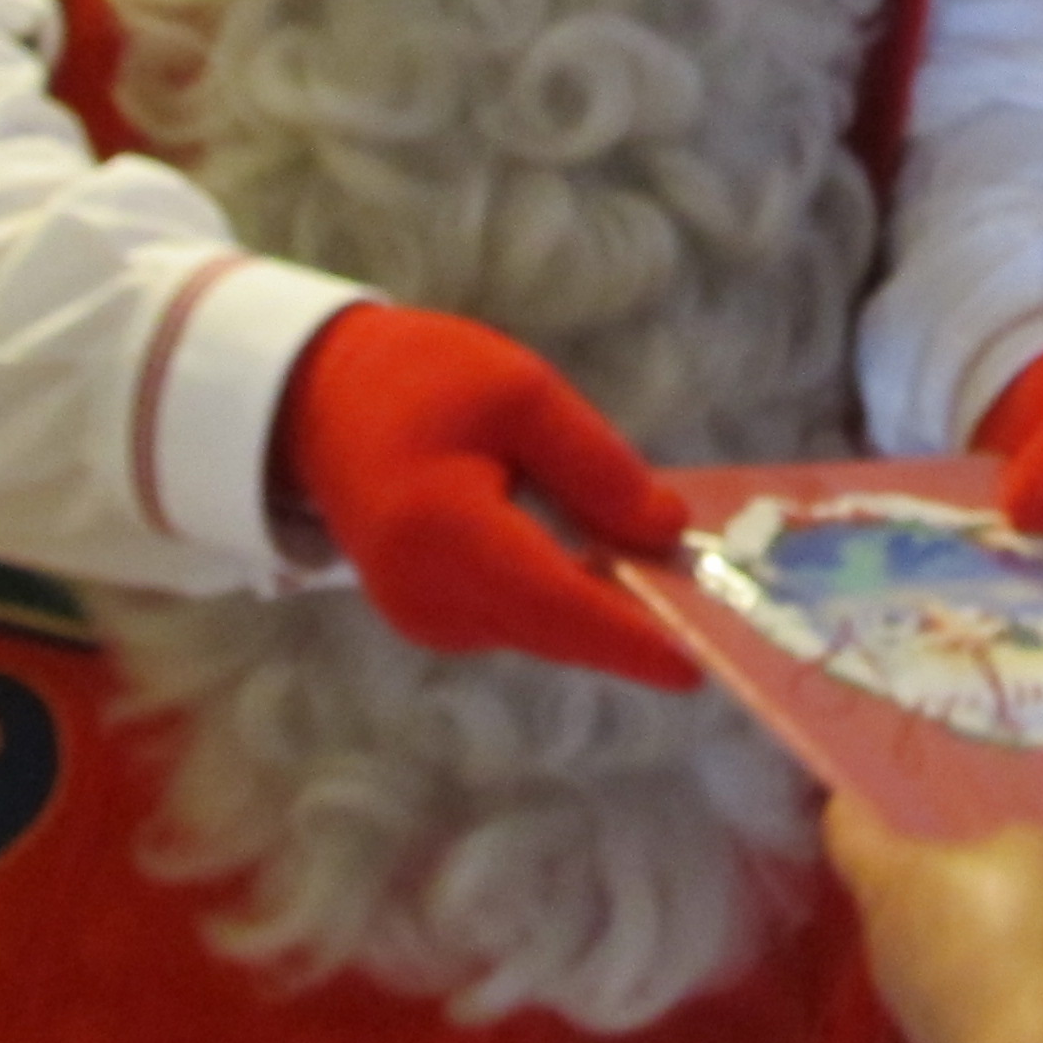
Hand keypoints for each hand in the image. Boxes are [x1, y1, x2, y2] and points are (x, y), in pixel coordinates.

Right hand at [275, 303, 697, 688]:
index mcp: (446, 534)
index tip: (702, 663)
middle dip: (638, 618)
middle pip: (560, 626)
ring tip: (673, 568)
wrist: (320, 402)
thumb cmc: (421, 379)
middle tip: (722, 596)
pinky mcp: (433, 620)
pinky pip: (521, 617)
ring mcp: (427, 620)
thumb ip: (597, 467)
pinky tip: (607, 560)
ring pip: (546, 626)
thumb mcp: (522, 392)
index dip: (633, 637)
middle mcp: (431, 599)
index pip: (558, 603)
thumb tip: (668, 533)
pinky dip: (569, 597)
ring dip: (607, 605)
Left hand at [823, 794, 1042, 1042]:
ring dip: (967, 922)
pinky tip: (1041, 964)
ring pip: (930, 939)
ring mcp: (909, 997)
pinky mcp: (944, 1040)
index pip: (844, 826)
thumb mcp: (1034, 849)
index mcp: (886, 880)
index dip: (856, 798)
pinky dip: (992, 971)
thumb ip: (1008, 840)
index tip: (877, 782)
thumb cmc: (1023, 929)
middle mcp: (881, 938)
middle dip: (933, 865)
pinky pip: (962, 985)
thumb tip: (1002, 858)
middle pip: (893, 886)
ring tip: (1027, 906)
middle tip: (982, 841)